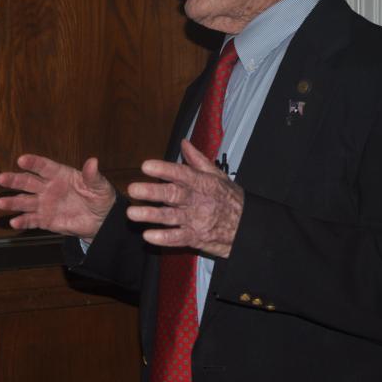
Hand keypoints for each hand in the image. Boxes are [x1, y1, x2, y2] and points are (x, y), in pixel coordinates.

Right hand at [0, 154, 115, 241]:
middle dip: (14, 180)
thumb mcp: (100, 186)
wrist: (101, 221)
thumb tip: (93, 161)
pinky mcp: (45, 220)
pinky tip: (14, 222)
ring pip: (25, 202)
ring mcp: (45, 204)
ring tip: (1, 203)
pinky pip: (32, 220)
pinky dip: (23, 221)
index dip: (33, 163)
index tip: (22, 160)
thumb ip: (92, 175)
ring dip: (13, 202)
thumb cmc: (100, 197)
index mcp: (60, 174)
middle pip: (28, 182)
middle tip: (1, 178)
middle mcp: (48, 187)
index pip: (44, 167)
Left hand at [126, 140, 243, 257]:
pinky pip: (178, 238)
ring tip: (132, 214)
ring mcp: (196, 220)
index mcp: (202, 183)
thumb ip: (198, 160)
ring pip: (171, 217)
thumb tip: (183, 143)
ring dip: (151, 216)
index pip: (181, 174)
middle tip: (133, 190)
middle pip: (173, 195)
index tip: (146, 166)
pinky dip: (164, 238)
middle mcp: (198, 201)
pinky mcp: (196, 237)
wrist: (249, 227)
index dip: (164, 169)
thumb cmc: (230, 199)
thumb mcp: (218, 176)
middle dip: (152, 192)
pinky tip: (148, 236)